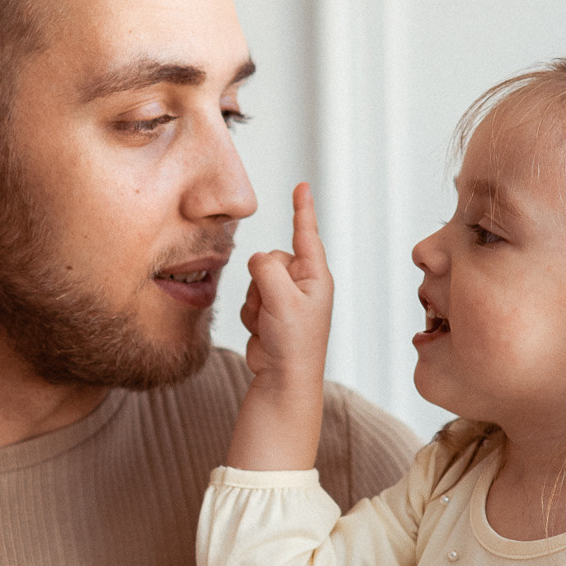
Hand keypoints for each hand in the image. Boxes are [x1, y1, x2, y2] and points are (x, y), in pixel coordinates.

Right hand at [239, 182, 333, 393]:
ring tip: (270, 324)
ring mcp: (286, 299)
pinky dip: (251, 315)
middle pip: (270, 259)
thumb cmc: (294, 343)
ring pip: (255, 279)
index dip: (303, 208)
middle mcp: (303, 284)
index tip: (302, 186)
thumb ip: (267, 269)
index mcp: (316, 276)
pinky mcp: (270, 312)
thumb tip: (257, 259)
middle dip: (262, 280)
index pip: (307, 234)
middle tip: (273, 308)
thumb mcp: (282, 299)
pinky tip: (264, 332)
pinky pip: (249, 299)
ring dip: (255, 302)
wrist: (283, 379)